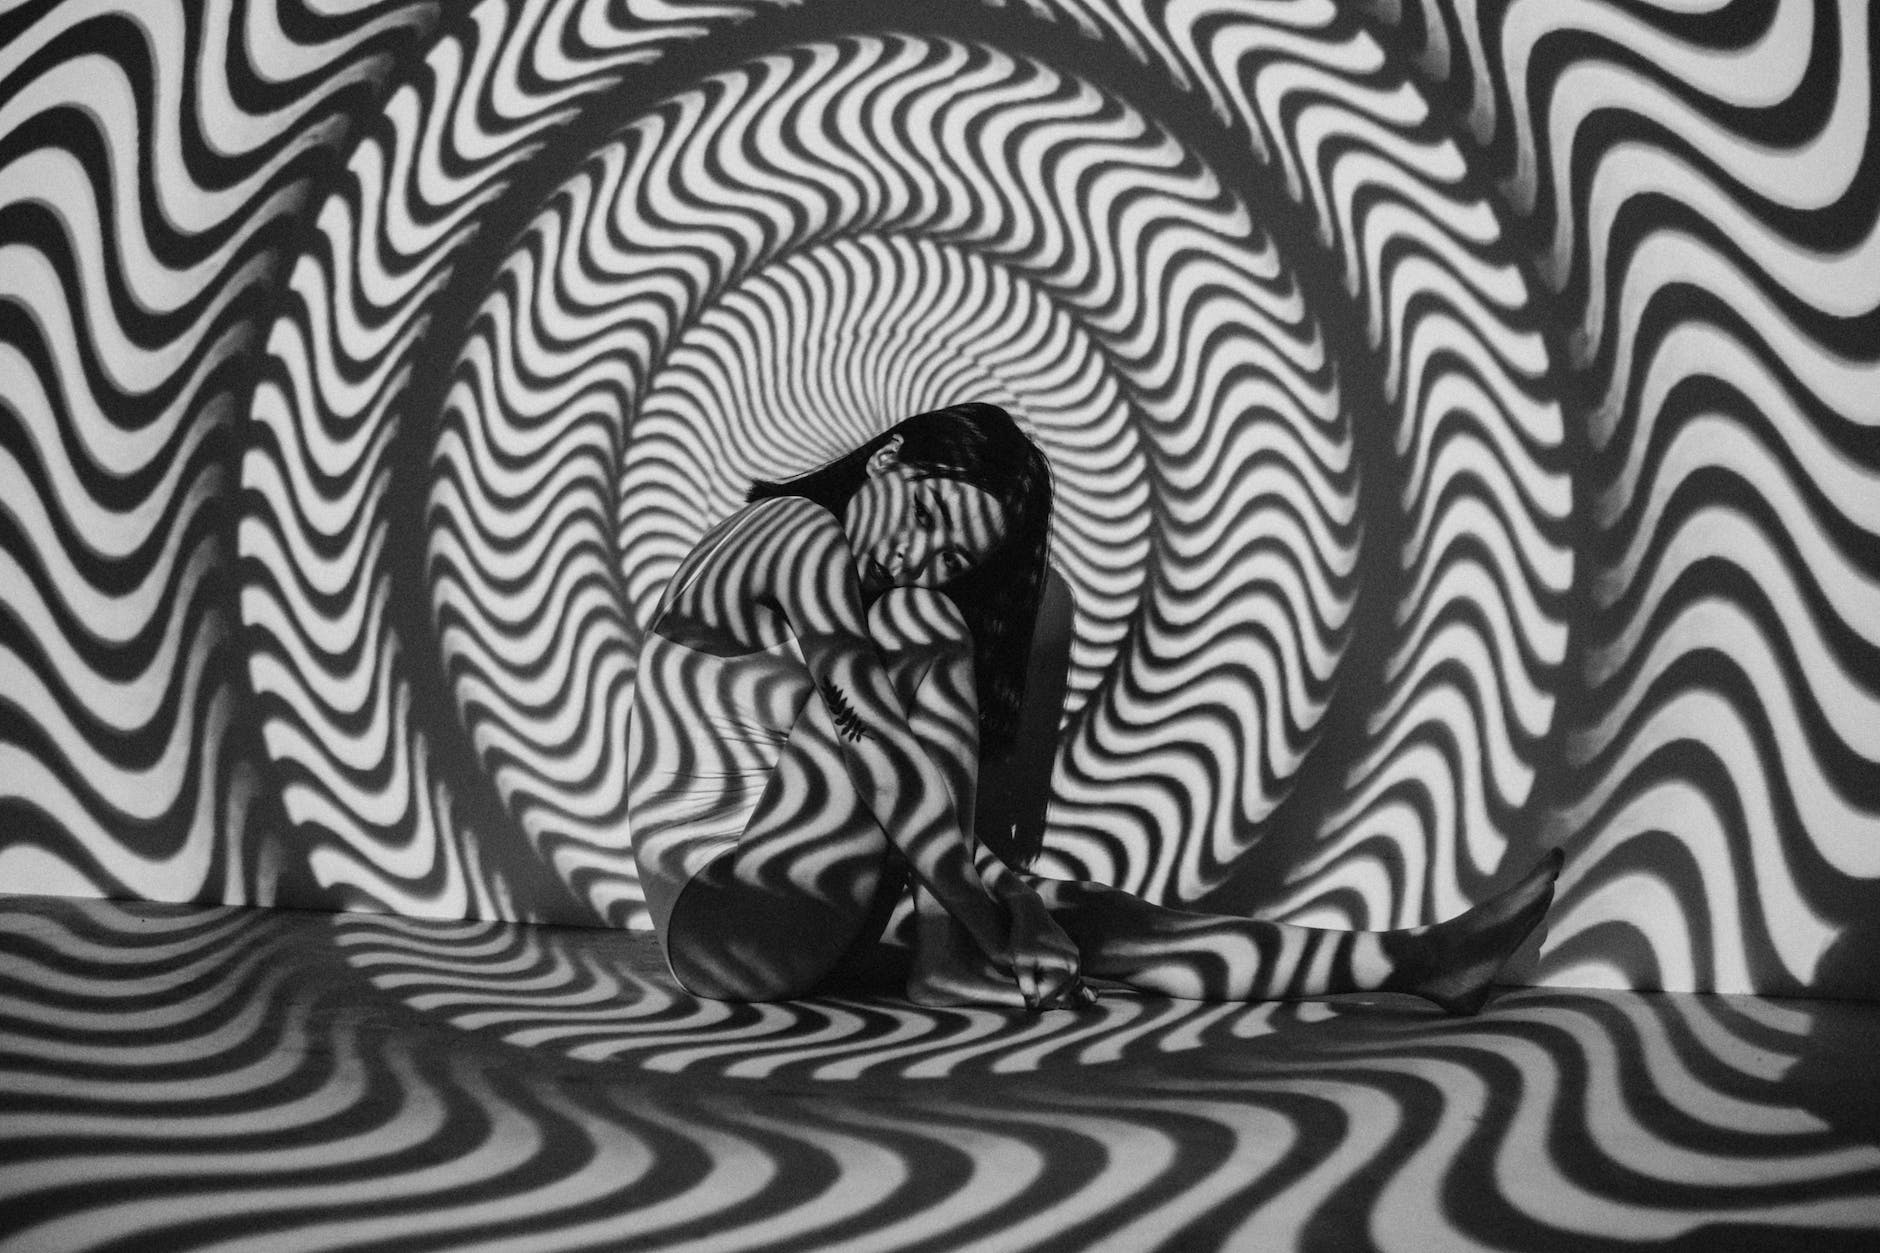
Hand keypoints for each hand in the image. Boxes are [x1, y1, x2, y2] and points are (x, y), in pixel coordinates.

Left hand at [1003, 885, 1097, 1011]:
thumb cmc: (1022, 939)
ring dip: (1050, 988)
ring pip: (1064, 987)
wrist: (1030, 914)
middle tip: (1026, 986)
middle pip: (1059, 994)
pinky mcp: (1074, 955)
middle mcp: (1075, 965)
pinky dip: (1056, 980)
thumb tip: (1033, 1006)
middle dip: (1043, 994)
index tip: (1022, 992)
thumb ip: (1027, 986)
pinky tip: (1042, 976)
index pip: (1049, 997)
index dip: (1033, 998)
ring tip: (1032, 978)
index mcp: (1065, 969)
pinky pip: (1066, 976)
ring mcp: (1077, 960)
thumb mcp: (1020, 964)